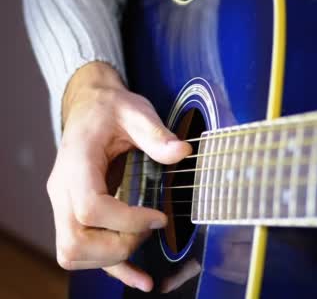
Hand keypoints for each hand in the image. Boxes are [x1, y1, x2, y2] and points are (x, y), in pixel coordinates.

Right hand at [48, 62, 190, 290]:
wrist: (90, 109)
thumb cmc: (110, 110)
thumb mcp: (135, 111)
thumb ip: (156, 133)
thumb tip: (182, 153)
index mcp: (76, 163)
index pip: (90, 207)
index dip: (126, 220)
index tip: (159, 217)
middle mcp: (63, 190)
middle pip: (75, 241)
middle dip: (119, 245)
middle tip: (150, 227)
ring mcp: (64, 206)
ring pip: (73, 253)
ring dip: (112, 257)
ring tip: (144, 237)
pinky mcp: (75, 216)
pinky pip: (83, 253)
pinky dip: (112, 268)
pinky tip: (141, 278)